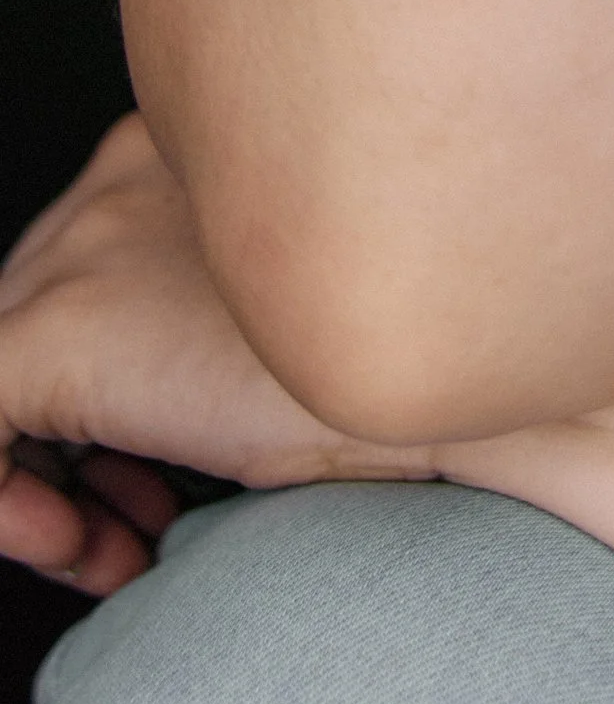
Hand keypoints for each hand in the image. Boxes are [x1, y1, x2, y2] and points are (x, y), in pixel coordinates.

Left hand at [0, 116, 433, 596]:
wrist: (475, 380)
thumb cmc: (424, 365)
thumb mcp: (320, 327)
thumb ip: (243, 324)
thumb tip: (191, 406)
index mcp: (196, 153)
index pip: (93, 263)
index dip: (107, 381)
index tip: (156, 471)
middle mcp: (130, 170)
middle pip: (37, 313)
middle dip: (67, 438)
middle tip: (130, 524)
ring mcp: (87, 241)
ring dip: (37, 476)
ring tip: (108, 546)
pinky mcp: (57, 327)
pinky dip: (4, 499)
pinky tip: (87, 549)